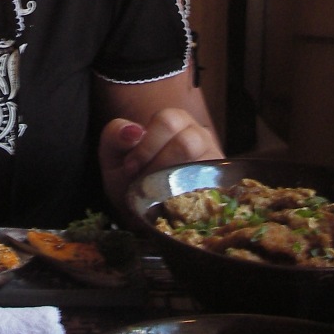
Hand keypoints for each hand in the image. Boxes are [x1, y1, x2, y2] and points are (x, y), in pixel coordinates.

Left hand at [99, 107, 222, 215]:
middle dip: (158, 166)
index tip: (130, 168)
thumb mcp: (113, 155)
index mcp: (174, 120)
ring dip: (172, 183)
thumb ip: (115, 135)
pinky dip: (187, 198)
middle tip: (143, 183)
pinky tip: (173, 204)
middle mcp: (198, 136)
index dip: (147, 146)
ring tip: (157, 194)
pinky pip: (210, 190)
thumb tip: (133, 131)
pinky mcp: (221, 187)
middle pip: (186, 143)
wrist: (141, 212)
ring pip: (198, 166)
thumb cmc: (129, 176)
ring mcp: (212, 161)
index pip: (167, 121)